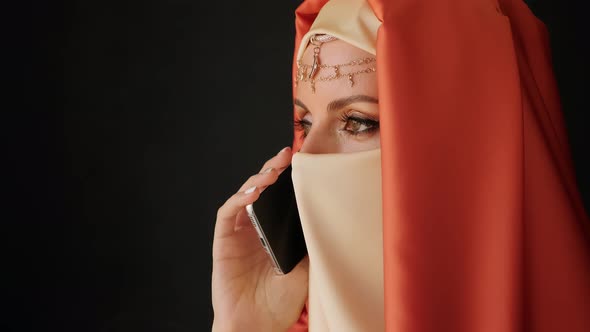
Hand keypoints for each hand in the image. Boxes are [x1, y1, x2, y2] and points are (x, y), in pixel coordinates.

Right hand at [212, 147, 308, 331]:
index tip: (302, 163)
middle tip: (286, 155)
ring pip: (243, 196)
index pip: (280, 199)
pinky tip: (253, 193)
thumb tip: (325, 212)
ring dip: (256, 180)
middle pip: (261, 191)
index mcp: (274, 233)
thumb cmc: (280, 302)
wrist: (258, 325)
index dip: (288, 180)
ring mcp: (238, 234)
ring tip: (272, 172)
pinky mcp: (223, 242)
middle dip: (272, 170)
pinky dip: (238, 200)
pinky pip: (227, 214)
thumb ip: (309, 241)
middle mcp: (255, 229)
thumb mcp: (305, 267)